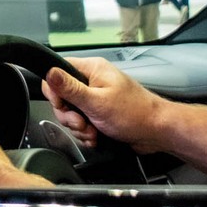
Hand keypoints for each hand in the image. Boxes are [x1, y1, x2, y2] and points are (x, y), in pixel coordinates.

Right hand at [42, 58, 170, 153]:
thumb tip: (49, 72)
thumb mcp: (98, 101)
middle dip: (70, 116)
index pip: (57, 72)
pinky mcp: (98, 114)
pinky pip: (81, 125)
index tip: (64, 105)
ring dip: (79, 128)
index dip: (55, 92)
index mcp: (92, 69)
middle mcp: (92, 81)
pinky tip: (97, 136)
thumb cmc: (135, 113)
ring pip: (71, 114)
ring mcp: (95, 99)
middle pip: (62, 98)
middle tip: (83, 122)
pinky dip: (86, 134)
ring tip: (94, 131)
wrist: (156, 132)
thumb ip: (70, 89)